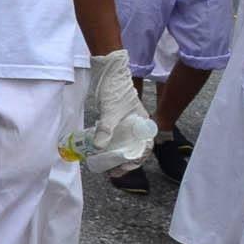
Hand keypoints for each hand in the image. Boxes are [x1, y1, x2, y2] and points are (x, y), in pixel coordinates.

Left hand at [88, 49, 154, 169]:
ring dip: (115, 156)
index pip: (145, 147)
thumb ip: (106, 129)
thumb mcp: (111, 111)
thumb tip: (98, 147)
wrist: (108, 71)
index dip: (136, 160)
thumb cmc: (115, 89)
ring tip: (105, 166)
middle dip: (124, 162)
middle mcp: (137, 126)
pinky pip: (114, 138)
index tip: (124, 166)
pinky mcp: (115, 121)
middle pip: (134, 149)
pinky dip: (108, 146)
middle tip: (112, 172)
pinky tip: (100, 153)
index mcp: (143, 124)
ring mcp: (126, 124)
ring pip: (123, 145)